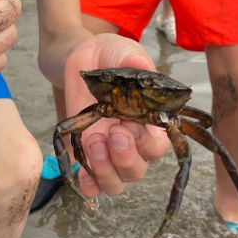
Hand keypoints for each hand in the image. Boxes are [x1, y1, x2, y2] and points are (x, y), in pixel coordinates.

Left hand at [63, 34, 169, 197]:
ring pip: (116, 181)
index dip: (147, 143)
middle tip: (113, 132)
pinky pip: (92, 182)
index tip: (131, 126)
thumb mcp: (122, 52)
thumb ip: (133, 60)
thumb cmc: (110, 56)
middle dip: (125, 158)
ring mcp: (108, 148)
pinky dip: (89, 185)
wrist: (81, 57)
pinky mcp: (86, 150)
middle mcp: (131, 139)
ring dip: (106, 171)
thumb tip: (143, 67)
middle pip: (137, 169)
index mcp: (148, 118)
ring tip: (94, 143)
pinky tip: (82, 175)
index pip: (157, 145)